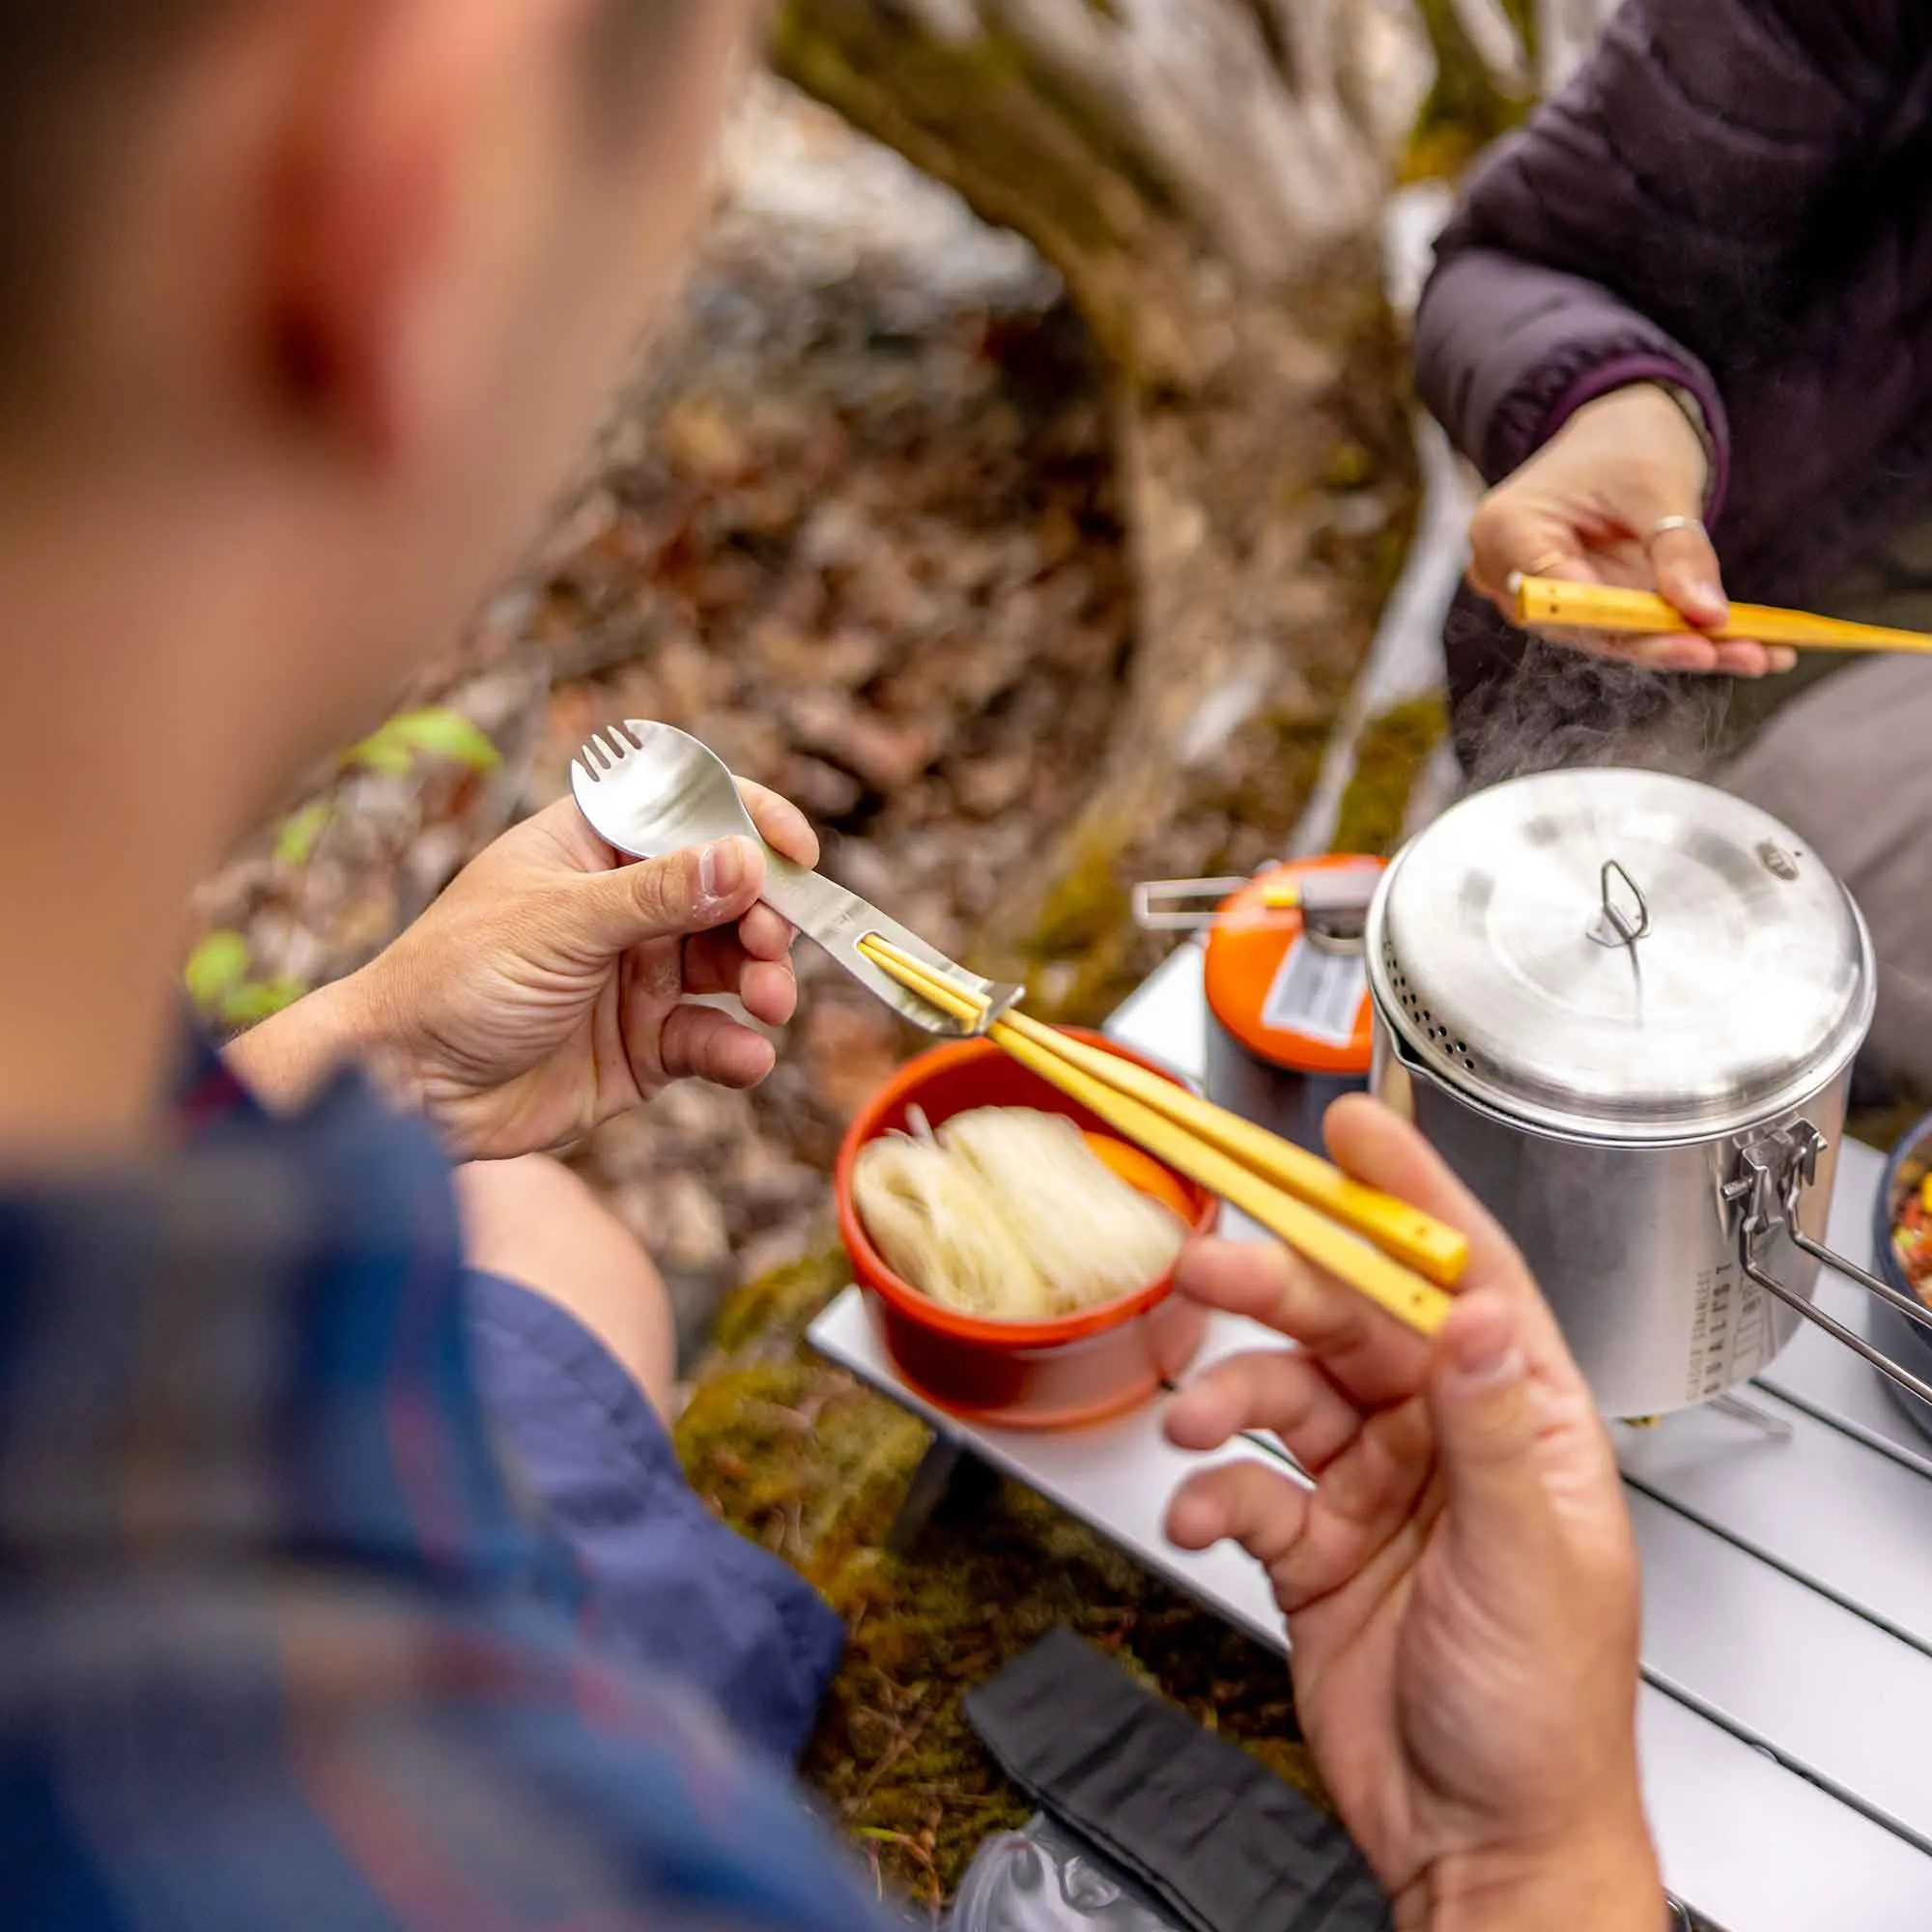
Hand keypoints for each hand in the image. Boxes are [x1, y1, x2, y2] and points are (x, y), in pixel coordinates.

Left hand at [330, 785, 816, 1160]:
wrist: (406, 1092)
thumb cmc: (456, 980)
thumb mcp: (559, 924)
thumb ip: (656, 895)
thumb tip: (744, 860)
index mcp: (592, 847)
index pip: (688, 810)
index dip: (749, 821)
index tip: (799, 853)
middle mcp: (624, 907)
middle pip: (728, 895)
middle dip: (765, 918)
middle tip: (773, 948)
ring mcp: (637, 978)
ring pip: (731, 967)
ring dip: (763, 982)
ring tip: (769, 1004)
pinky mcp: (643, 1047)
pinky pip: (710, 1039)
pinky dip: (735, 1048)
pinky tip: (743, 1058)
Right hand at [1163, 1097, 1661, 1931]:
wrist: (1479, 1843)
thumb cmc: (1544, 1717)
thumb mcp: (1532, 1563)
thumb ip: (1490, 1431)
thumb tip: (1474, 1315)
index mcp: (1517, 1420)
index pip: (1463, 1275)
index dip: (1410, 1196)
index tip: (1352, 1129)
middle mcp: (1441, 1436)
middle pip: (1348, 1319)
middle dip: (1274, 1287)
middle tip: (1206, 1265)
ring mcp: (1372, 1486)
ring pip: (1281, 1390)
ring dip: (1224, 1394)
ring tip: (1190, 1422)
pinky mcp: (1311, 1542)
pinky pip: (1245, 1482)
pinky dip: (1211, 1490)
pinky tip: (1206, 1516)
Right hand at [1468, 383, 1789, 677]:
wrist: (1617, 429)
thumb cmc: (1623, 442)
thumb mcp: (1657, 485)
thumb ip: (1677, 550)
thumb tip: (1707, 615)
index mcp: (1508, 532)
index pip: (1564, 599)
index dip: (1630, 625)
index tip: (1695, 641)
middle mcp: (1511, 577)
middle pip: (1589, 630)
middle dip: (1670, 645)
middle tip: (1743, 655)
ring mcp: (1543, 598)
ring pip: (1615, 638)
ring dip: (1687, 647)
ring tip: (1759, 652)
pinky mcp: (1580, 609)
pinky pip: (1630, 631)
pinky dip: (1684, 636)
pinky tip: (1746, 646)